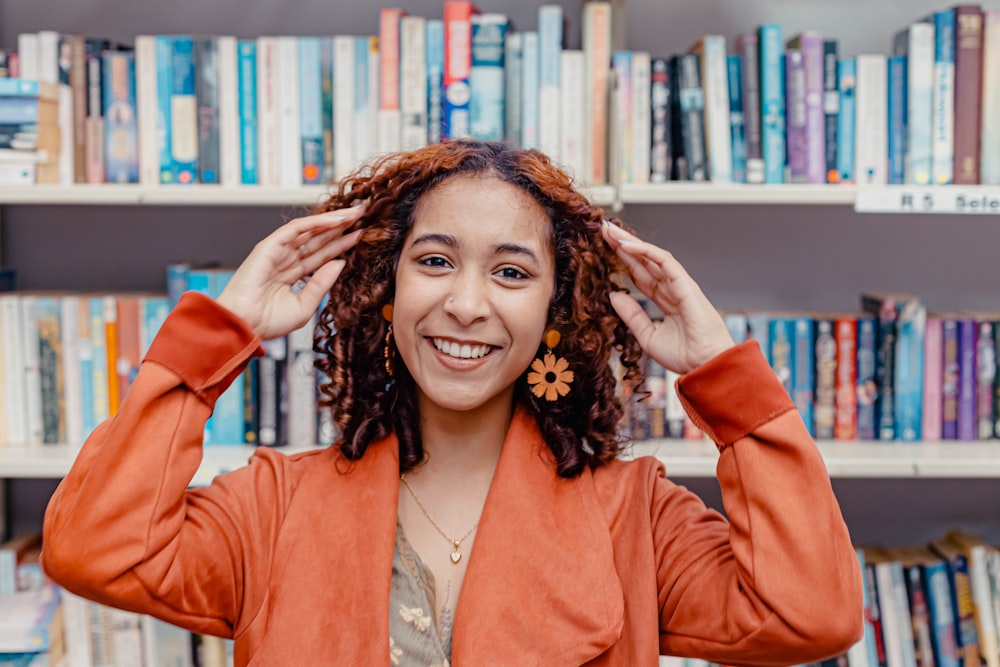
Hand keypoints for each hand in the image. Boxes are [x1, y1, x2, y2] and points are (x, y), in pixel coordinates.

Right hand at [217, 204, 365, 339]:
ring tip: (356, 212)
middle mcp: (286, 260)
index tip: (362, 235)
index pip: (322, 255)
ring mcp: (278, 252)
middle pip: (319, 239)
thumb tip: (340, 263)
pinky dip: (317, 222)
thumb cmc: (266, 322)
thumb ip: (321, 284)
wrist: (243, 325)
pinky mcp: (270, 246)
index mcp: (292, 274)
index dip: (341, 244)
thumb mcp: (305, 306)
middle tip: (363, 215)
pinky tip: (337, 219)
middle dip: (341, 227)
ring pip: (310, 231)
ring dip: (333, 220)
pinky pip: (297, 229)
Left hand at [602, 222, 734, 374]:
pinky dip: (646, 251)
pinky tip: (626, 246)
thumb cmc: (685, 356)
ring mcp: (680, 285)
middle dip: (624, 246)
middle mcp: (673, 289)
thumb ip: (632, 316)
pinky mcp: (685, 284)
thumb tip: (613, 296)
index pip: (641, 276)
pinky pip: (664, 262)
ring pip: (653, 257)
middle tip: (605, 230)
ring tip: (611, 232)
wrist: (706, 366)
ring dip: (631, 243)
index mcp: (666, 301)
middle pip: (645, 262)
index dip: (624, 262)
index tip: (605, 249)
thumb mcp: (647, 336)